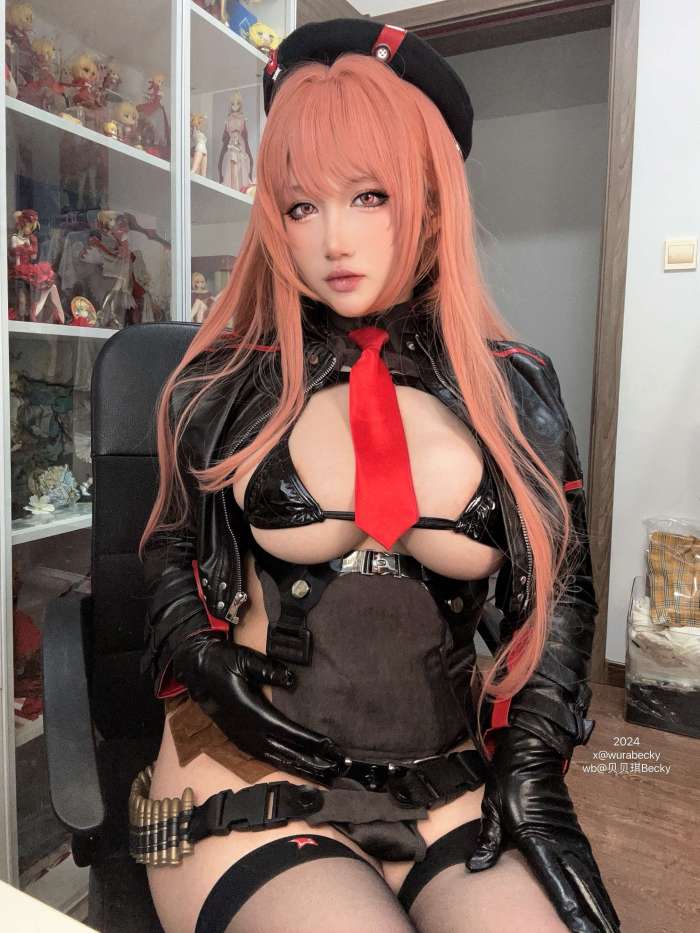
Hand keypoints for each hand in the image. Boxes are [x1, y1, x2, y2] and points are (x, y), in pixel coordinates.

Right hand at [172, 631, 344, 784]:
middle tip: (339, 769)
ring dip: (302, 768)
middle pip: (286, 753)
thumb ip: (268, 669)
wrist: (196, 670)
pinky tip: (299, 769)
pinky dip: (286, 765)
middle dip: (313, 762)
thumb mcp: (245, 659)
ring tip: (326, 775)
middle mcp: (248, 731)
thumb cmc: (223, 661)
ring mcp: (242, 739)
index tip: (332, 748)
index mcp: (252, 712)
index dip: (311, 741)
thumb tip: (292, 680)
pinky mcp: (240, 740)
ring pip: (277, 759)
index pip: (287, 731)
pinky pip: (266, 758)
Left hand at [467, 725, 619, 932]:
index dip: (570, 907)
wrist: (531, 750)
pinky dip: (598, 883)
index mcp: (535, 838)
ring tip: (610, 926)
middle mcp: (558, 840)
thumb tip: (476, 866)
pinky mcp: (574, 829)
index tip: (581, 928)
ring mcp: (570, 835)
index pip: (555, 881)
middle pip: (581, 884)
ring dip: (600, 902)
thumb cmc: (509, 779)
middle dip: (594, 913)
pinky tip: (602, 898)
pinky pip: (589, 862)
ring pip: (589, 876)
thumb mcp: (492, 807)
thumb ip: (488, 839)